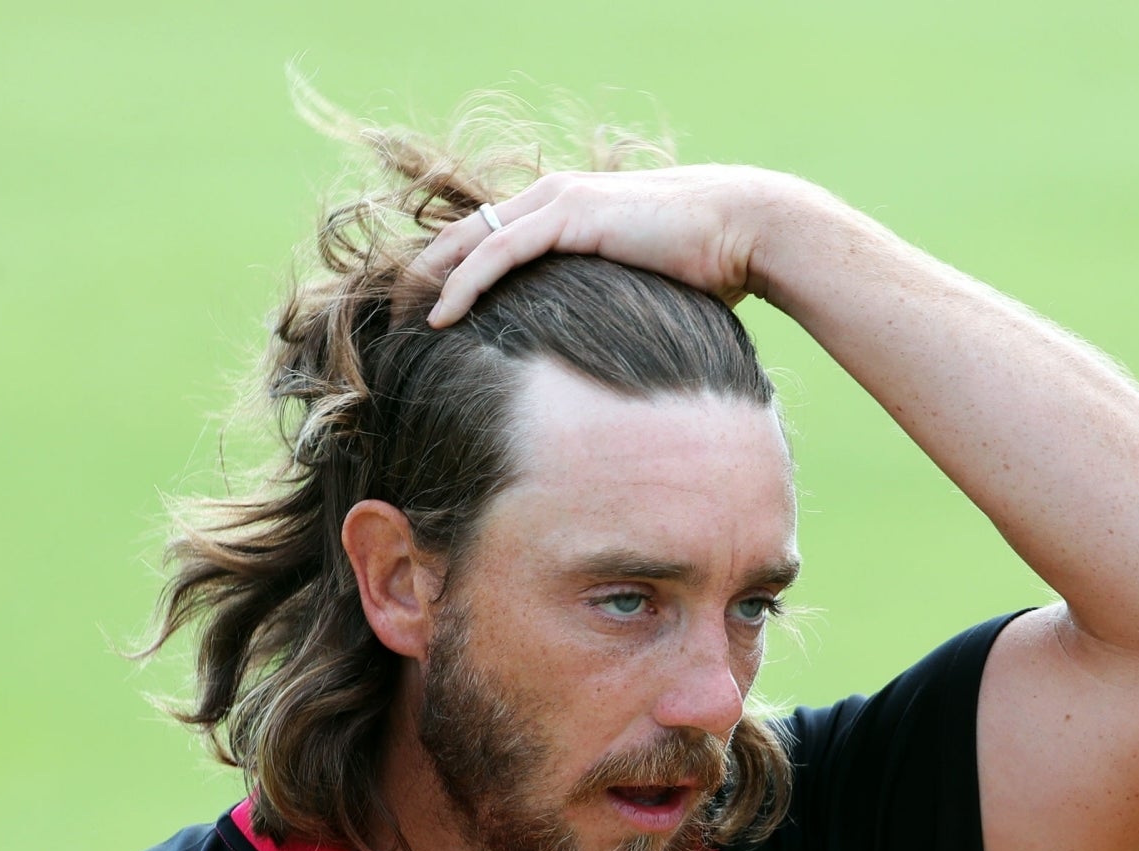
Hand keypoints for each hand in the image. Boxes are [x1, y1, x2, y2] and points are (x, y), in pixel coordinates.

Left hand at [415, 165, 810, 327]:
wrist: (745, 230)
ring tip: (402, 328)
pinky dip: (463, 285)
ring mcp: (557, 201)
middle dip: (423, 279)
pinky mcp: (568, 215)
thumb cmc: (707, 270)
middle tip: (392, 327)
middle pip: (463, 237)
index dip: (449, 276)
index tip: (424, 322)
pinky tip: (441, 319)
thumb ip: (606, 310)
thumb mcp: (640, 292)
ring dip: (429, 284)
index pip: (487, 240)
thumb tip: (597, 365)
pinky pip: (497, 254)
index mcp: (564, 212)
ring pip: (469, 241)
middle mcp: (552, 197)